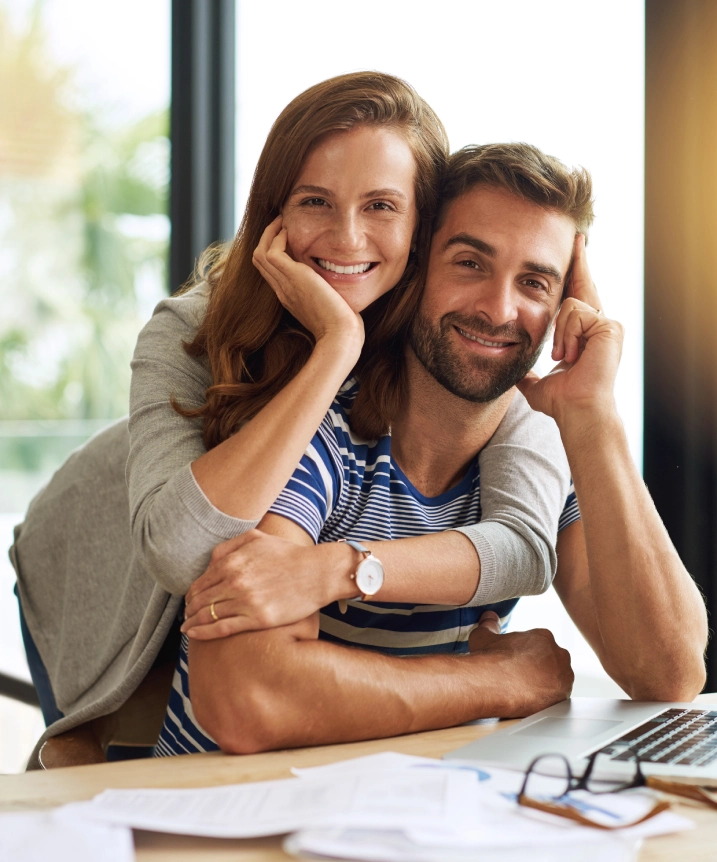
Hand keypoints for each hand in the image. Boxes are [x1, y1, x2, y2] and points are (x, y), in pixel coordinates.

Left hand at [182, 530, 331, 639]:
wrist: (318, 572)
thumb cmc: (289, 554)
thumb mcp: (256, 538)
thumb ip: (229, 546)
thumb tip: (209, 561)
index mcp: (232, 562)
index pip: (200, 582)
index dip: (191, 594)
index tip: (189, 600)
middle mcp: (235, 581)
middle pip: (200, 600)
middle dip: (189, 609)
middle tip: (186, 616)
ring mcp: (245, 601)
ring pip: (208, 615)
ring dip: (193, 622)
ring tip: (187, 628)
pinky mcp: (258, 619)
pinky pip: (222, 628)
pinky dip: (203, 633)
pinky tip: (194, 635)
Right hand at [252, 216, 363, 349]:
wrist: (340, 336)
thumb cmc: (343, 327)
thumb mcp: (333, 307)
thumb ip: (331, 295)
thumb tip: (342, 286)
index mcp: (290, 298)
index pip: (272, 271)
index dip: (275, 252)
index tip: (287, 237)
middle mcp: (283, 290)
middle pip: (260, 261)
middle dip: (268, 239)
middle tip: (281, 223)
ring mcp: (285, 284)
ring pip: (260, 254)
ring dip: (269, 234)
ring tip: (282, 221)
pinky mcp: (293, 277)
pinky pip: (271, 251)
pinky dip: (276, 237)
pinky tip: (289, 230)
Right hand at [469, 621, 573, 716]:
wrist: (491, 684)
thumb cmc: (489, 660)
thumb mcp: (484, 636)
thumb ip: (489, 624)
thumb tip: (489, 617)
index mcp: (543, 636)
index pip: (540, 646)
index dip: (527, 656)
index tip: (516, 663)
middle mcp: (559, 654)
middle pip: (552, 662)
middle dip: (539, 670)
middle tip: (521, 678)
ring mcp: (564, 675)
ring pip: (556, 680)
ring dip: (545, 685)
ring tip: (525, 691)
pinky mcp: (563, 695)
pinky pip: (557, 698)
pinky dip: (546, 700)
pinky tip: (530, 700)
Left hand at [517, 234, 623, 422]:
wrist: (577, 410)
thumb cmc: (562, 402)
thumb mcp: (538, 385)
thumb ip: (529, 377)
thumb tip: (514, 378)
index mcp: (585, 336)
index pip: (577, 299)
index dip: (574, 277)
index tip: (571, 255)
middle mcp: (601, 326)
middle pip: (584, 286)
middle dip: (579, 261)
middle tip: (576, 235)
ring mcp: (608, 325)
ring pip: (570, 305)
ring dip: (559, 334)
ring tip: (565, 358)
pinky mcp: (610, 326)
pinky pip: (575, 313)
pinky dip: (566, 335)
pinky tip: (572, 355)